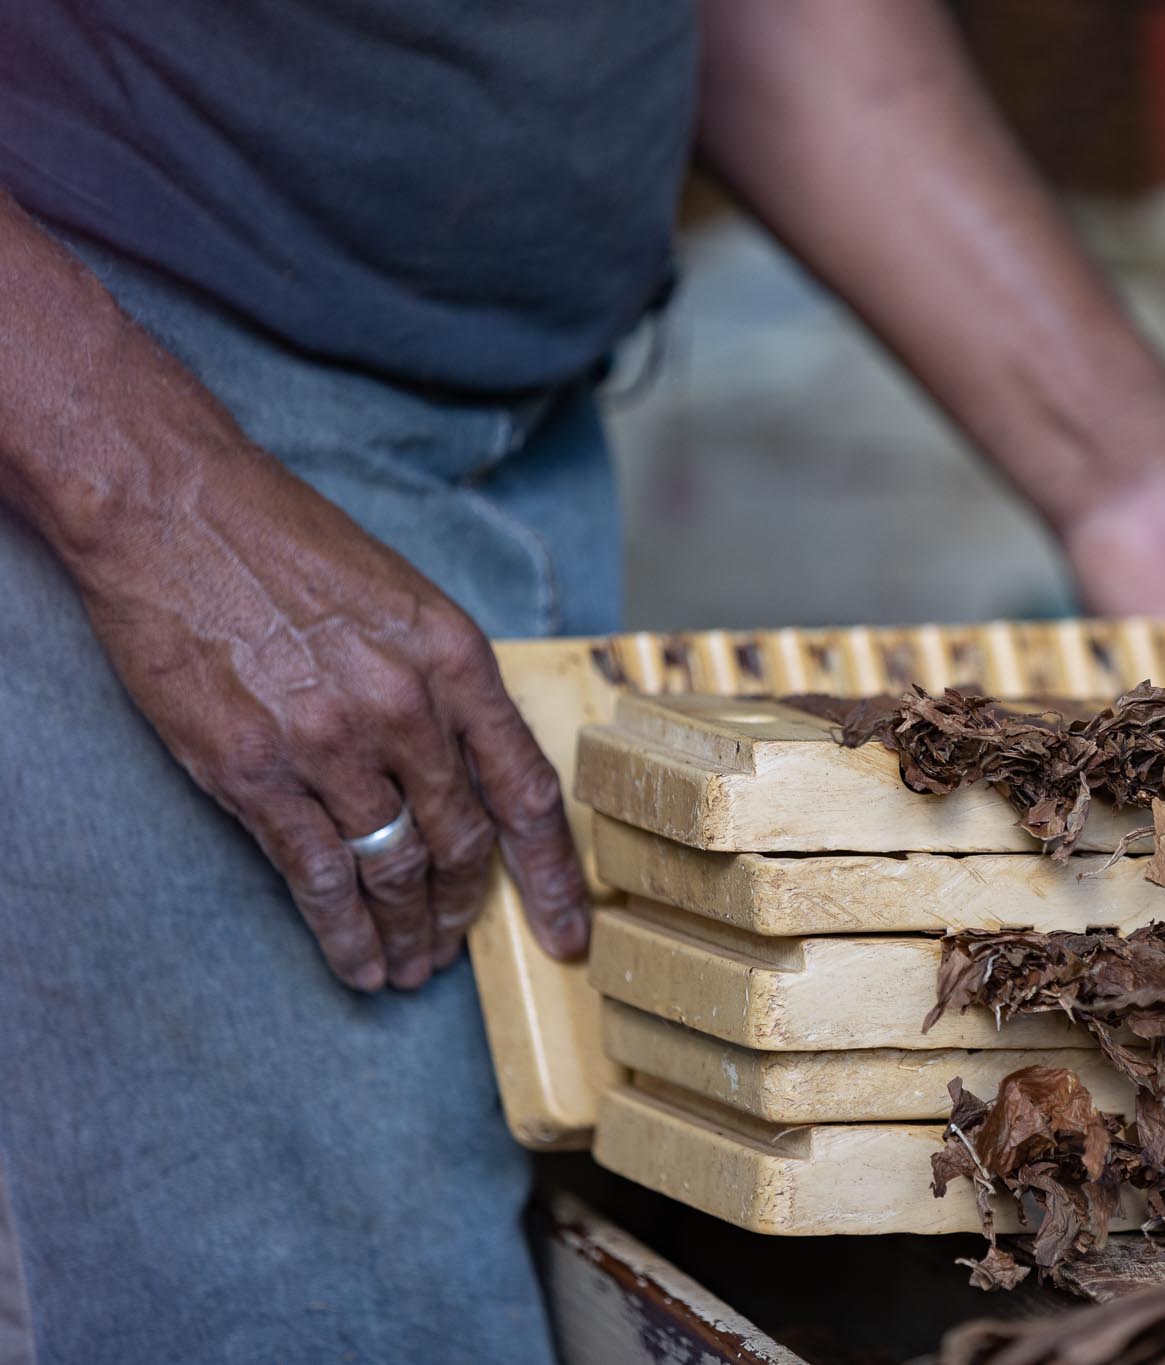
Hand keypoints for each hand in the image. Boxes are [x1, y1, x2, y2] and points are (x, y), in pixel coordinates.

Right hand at [61, 436, 589, 992]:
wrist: (175, 511)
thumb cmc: (291, 547)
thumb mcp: (407, 601)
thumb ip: (446, 686)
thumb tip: (473, 770)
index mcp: (456, 662)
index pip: (526, 792)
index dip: (552, 877)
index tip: (568, 932)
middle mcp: (405, 710)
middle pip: (462, 843)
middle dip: (466, 909)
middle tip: (459, 946)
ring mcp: (329, 746)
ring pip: (392, 870)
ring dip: (408, 932)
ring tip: (410, 968)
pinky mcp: (254, 773)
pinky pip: (317, 877)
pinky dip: (343, 931)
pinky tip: (357, 961)